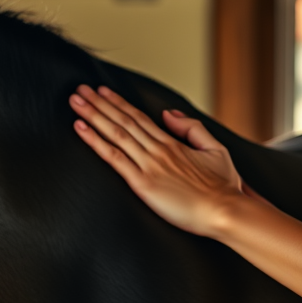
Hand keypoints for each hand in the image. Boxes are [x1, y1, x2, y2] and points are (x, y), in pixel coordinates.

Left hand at [69, 85, 246, 237]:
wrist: (226, 212)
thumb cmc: (223, 187)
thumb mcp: (215, 150)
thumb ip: (192, 129)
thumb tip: (168, 113)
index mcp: (172, 143)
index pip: (138, 118)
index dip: (118, 103)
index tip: (101, 92)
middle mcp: (157, 149)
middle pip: (123, 120)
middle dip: (99, 104)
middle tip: (79, 90)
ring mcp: (149, 165)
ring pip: (115, 133)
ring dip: (93, 115)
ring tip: (75, 101)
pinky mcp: (142, 183)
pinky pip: (114, 158)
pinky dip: (95, 141)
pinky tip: (81, 129)